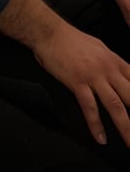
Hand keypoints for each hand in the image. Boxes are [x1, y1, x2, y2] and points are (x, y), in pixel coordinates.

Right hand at [32, 23, 129, 145]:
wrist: (49, 32)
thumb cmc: (71, 39)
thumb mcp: (99, 48)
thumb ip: (112, 64)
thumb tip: (121, 75)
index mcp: (115, 61)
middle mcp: (108, 70)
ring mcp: (93, 76)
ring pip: (115, 106)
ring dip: (125, 127)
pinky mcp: (77, 82)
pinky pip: (90, 107)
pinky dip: (95, 124)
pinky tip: (100, 138)